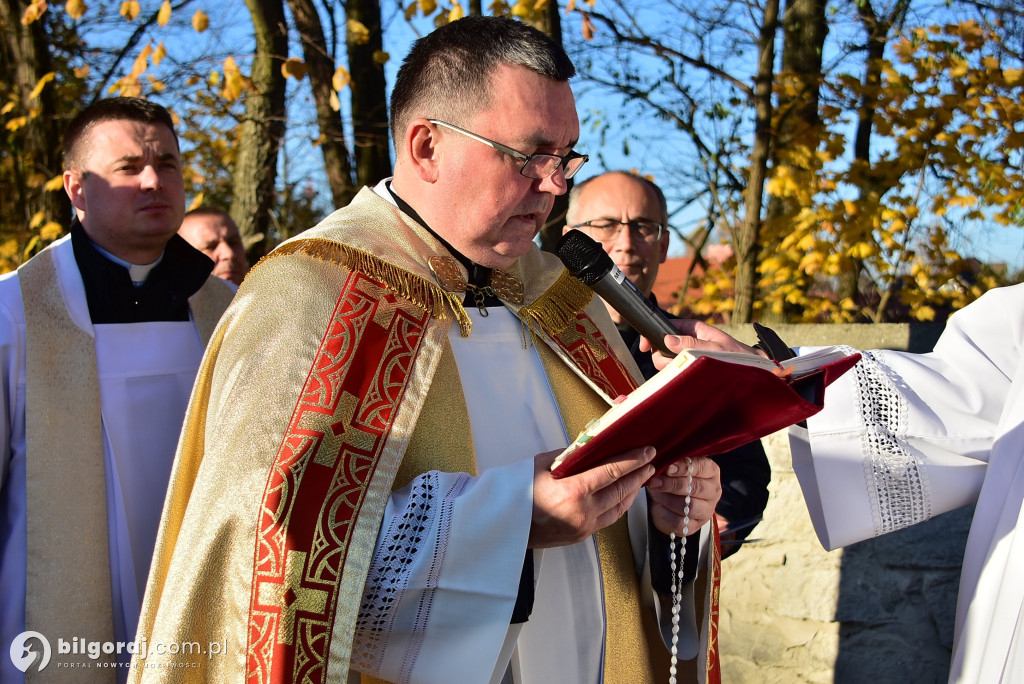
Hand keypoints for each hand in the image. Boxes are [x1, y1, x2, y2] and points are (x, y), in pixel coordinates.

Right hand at [530, 446, 656, 548]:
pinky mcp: (581, 536)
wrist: (502, 524)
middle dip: (639, 475)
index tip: (648, 452)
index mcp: (573, 491)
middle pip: (621, 491)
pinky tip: (622, 496)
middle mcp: (582, 512)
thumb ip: (570, 456)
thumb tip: (592, 447)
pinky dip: (619, 505)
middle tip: (650, 462)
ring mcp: (583, 527)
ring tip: (641, 477)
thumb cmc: (518, 491)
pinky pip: (608, 519)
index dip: (633, 461)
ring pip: (619, 508)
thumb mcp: (543, 465)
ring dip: (632, 492)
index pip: (612, 472)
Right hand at [639, 319, 765, 371]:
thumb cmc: (738, 356)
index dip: (652, 336)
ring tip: (684, 371)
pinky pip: (675, 369)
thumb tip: (668, 340)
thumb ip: (692, 343)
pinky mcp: (691, 366)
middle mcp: (689, 340)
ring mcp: (689, 354)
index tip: (644, 347)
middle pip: (661, 347)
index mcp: (694, 329)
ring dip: (668, 366)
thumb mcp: (715, 348)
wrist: (754, 370)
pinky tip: (682, 376)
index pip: (665, 327)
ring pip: (666, 359)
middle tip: (671, 364)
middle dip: (660, 356)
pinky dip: (674, 373)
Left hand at [646, 457, 721, 536]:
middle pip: (697, 488)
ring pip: (688, 506)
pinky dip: (664, 513)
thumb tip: (662, 465)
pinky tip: (657, 505)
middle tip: (655, 481)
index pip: (702, 467)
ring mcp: (706, 510)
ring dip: (667, 498)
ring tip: (654, 492)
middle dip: (673, 484)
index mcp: (711, 471)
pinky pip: (679, 522)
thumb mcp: (675, 466)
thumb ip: (672, 463)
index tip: (668, 468)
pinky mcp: (695, 526)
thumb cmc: (674, 477)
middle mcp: (713, 491)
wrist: (670, 500)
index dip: (684, 467)